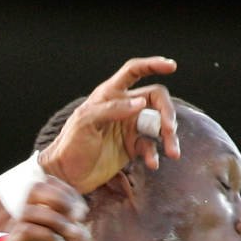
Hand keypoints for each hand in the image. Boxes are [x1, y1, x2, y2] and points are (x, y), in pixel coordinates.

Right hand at [0, 178, 90, 240]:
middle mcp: (27, 220)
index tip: (82, 213)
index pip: (46, 185)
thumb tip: (70, 202)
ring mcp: (17, 234)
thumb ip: (72, 218)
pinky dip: (47, 234)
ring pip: (32, 210)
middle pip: (34, 188)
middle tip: (76, 216)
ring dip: (58, 221)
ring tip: (72, 237)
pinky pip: (26, 229)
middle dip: (59, 198)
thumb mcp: (77, 240)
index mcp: (42, 216)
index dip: (67, 192)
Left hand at [37, 56, 178, 191]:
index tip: (172, 66)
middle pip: (156, 100)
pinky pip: (150, 146)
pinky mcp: (132, 147)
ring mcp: (129, 128)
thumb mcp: (86, 122)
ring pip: (158, 125)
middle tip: (169, 130)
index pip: (134, 71)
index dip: (152, 65)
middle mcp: (123, 107)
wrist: (67, 175)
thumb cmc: (70, 144)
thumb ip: (112, 109)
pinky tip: (152, 164)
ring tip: (173, 152)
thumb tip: (140, 103)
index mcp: (110, 94)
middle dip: (167, 113)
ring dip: (168, 137)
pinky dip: (154, 154)